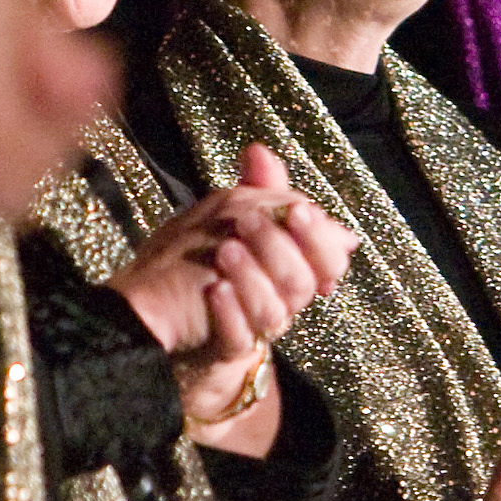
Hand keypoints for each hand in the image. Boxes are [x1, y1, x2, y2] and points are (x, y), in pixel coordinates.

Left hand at [113, 145, 355, 429]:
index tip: (296, 209)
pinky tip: (215, 289)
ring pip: (274, 312)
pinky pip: (238, 338)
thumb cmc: (209, 261)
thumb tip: (259, 150)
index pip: (330, 258)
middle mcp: (282, 300)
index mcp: (294, 268)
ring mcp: (256, 328)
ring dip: (252, 276)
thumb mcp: (232, 216)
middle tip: (246, 220)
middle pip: (301, 281)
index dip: (319, 237)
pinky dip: (230, 312)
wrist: (170, 316)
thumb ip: (255, 189)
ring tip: (225, 250)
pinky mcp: (226, 350)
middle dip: (278, 247)